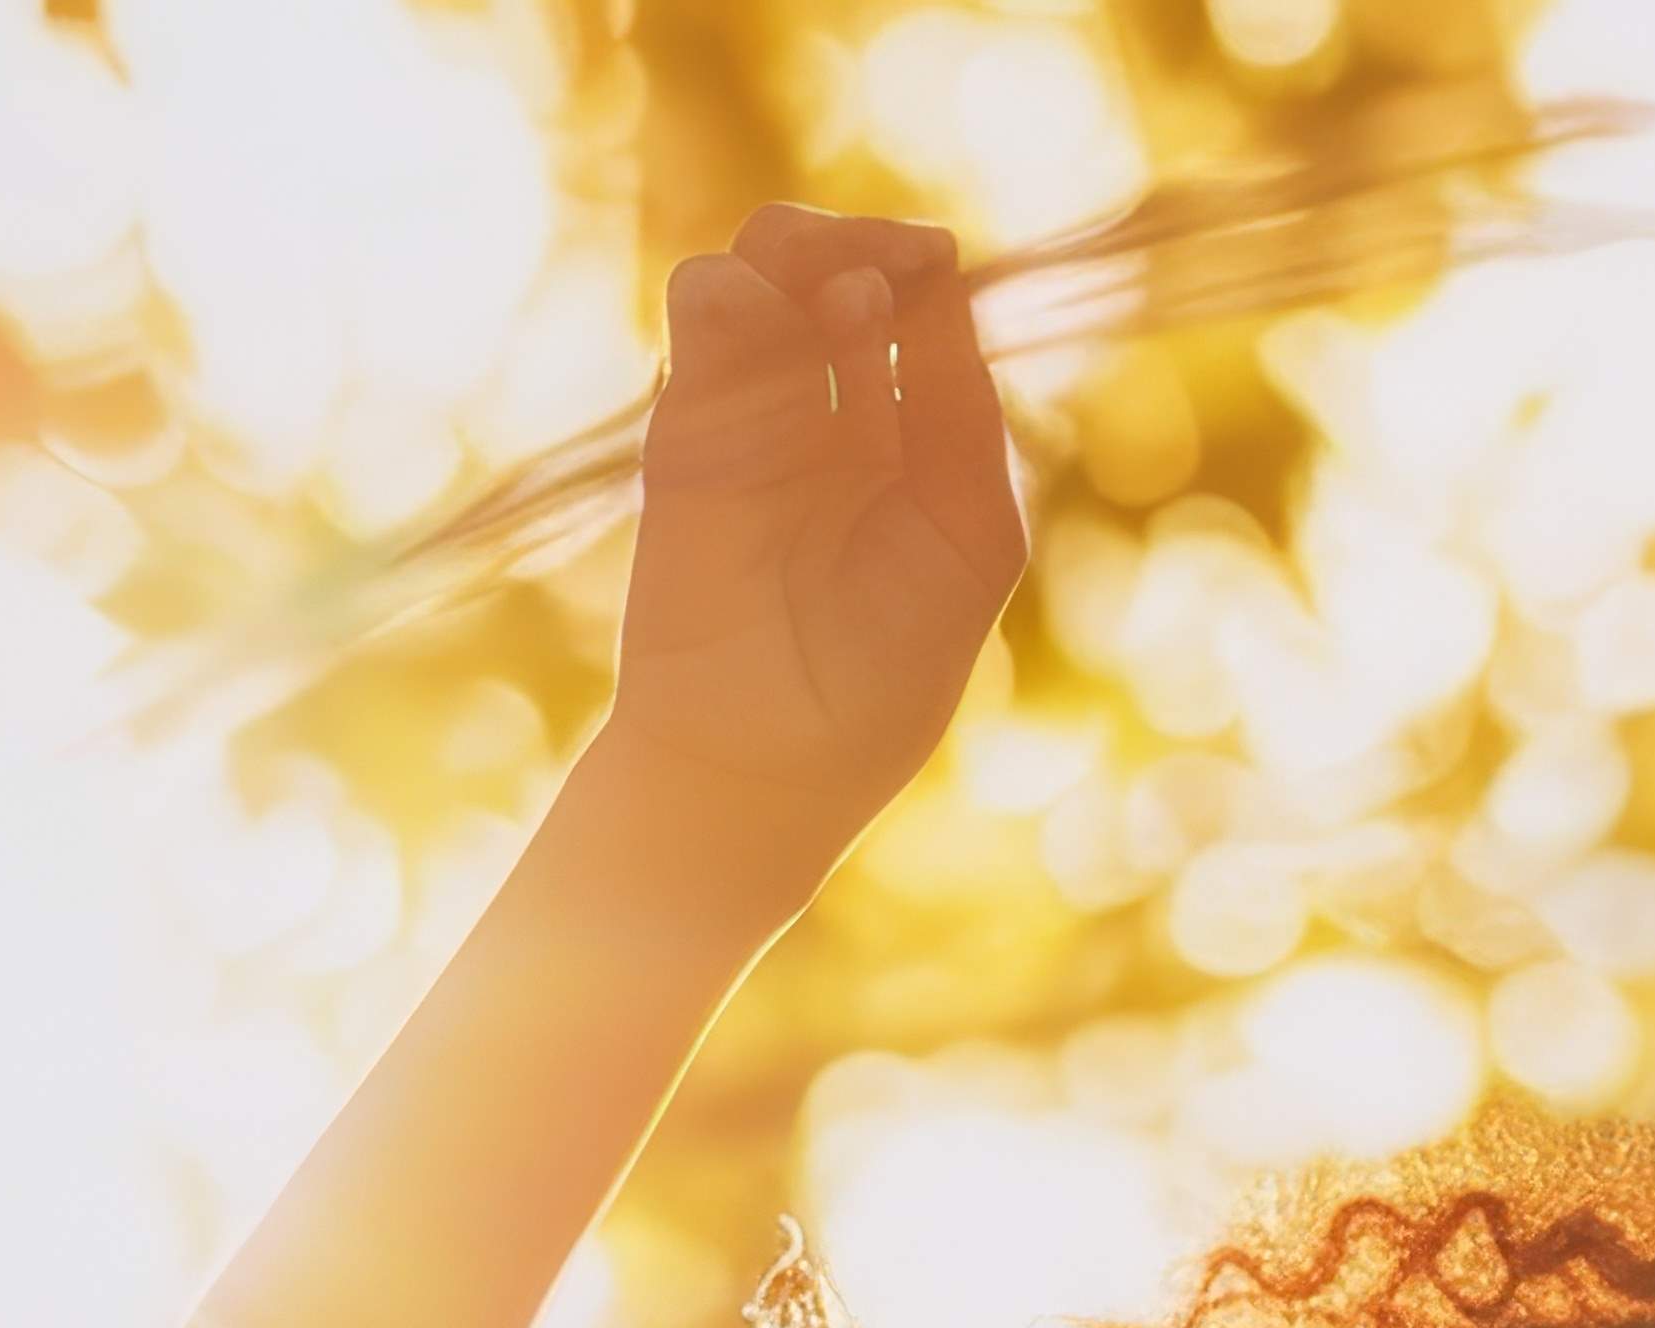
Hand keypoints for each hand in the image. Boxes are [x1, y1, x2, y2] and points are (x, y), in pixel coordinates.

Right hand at [593, 209, 1023, 889]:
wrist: (763, 756)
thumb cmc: (883, 672)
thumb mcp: (968, 535)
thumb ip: (964, 411)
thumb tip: (940, 279)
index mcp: (916, 436)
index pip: (922, 305)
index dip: (924, 268)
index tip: (932, 265)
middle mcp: (837, 409)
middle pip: (838, 263)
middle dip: (857, 244)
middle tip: (873, 276)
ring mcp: (756, 410)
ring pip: (763, 267)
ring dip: (794, 251)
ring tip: (828, 298)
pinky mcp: (685, 422)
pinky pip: (701, 313)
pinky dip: (728, 293)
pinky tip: (754, 317)